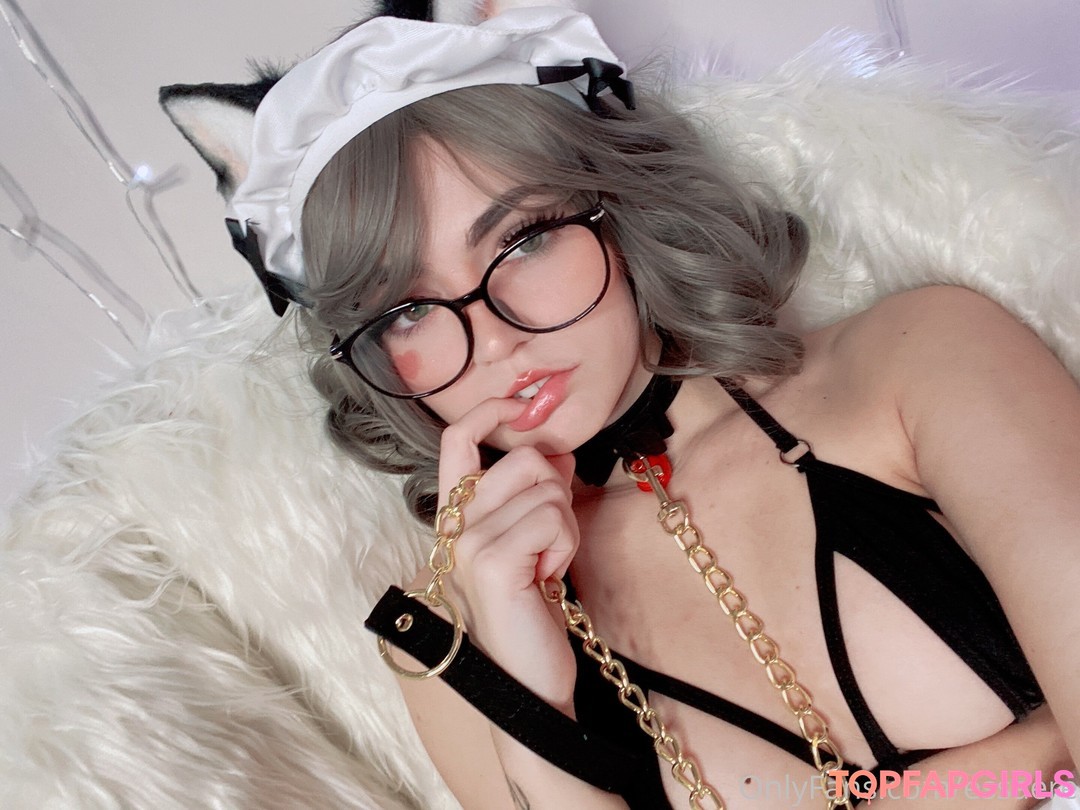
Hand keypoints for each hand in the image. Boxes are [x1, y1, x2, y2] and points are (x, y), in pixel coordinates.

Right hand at [436, 397, 579, 712]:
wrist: (530, 681)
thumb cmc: (532, 612)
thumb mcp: (535, 542)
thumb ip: (539, 492)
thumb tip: (557, 449)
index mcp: (457, 517)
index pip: (456, 441)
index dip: (487, 411)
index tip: (516, 406)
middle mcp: (454, 525)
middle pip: (525, 458)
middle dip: (557, 492)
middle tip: (550, 542)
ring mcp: (469, 543)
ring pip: (547, 487)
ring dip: (565, 527)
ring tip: (547, 565)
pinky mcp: (494, 562)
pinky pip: (553, 517)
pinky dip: (564, 545)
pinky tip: (547, 578)